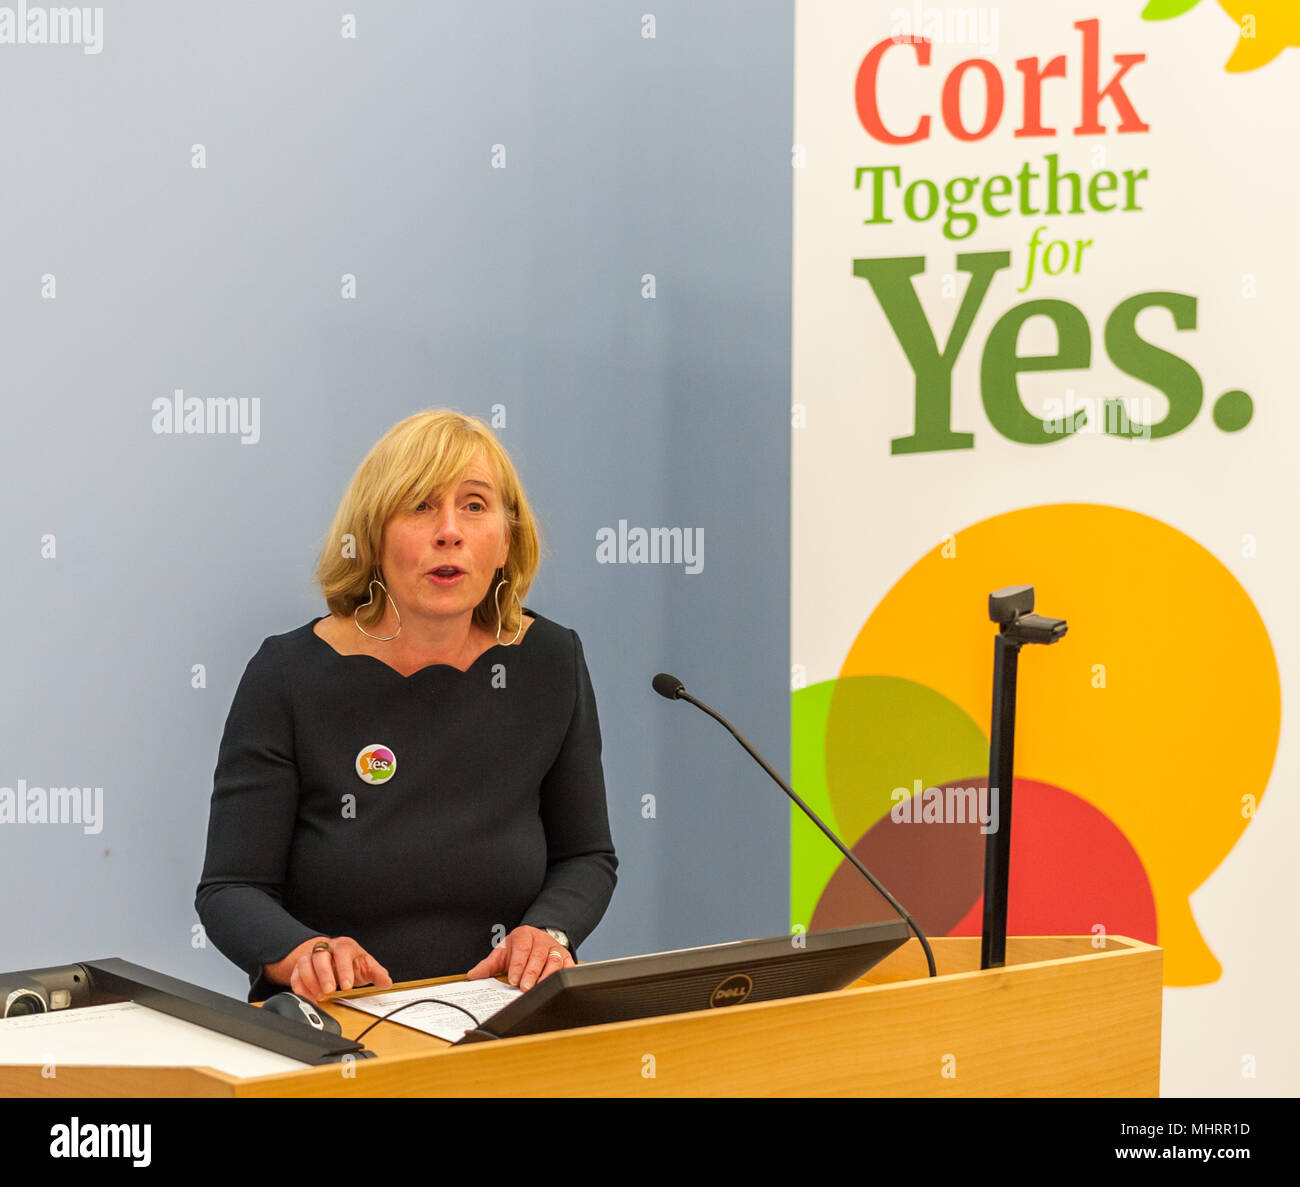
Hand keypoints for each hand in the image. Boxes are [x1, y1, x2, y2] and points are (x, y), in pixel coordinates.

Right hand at [263, 935, 391, 1004]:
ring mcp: (311, 958)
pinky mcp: (299, 968)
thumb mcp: (366, 965)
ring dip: (310, 982)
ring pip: (304, 964)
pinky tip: (308, 999)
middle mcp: (326, 949)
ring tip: (320, 997)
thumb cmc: (351, 962)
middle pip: (320, 957)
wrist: (333, 957)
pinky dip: (300, 989)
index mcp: (344, 946)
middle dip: (324, 975)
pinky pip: (294, 976)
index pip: (343, 953)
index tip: (346, 985)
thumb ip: (376, 973)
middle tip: (329, 991)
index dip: (344, 969)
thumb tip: (386, 982)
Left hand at [465, 925, 573, 990]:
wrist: (535, 940)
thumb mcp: (502, 953)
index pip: (522, 949)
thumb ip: (488, 965)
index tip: (513, 980)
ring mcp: (555, 948)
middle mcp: (541, 939)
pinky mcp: (566, 956)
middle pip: (539, 956)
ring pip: (554, 961)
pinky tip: (557, 985)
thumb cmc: (517, 949)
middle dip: (532, 973)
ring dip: (547, 976)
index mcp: (524, 935)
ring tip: (539, 989)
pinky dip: (564, 974)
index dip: (518, 965)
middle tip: (525, 988)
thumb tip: (472, 976)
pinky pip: (568, 965)